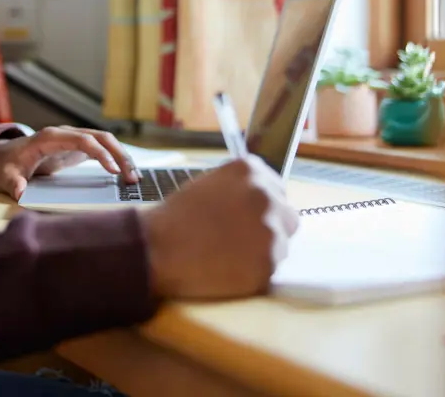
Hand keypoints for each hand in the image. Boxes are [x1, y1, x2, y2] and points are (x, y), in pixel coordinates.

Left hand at [0, 125, 139, 199]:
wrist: (4, 157)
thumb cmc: (7, 166)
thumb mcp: (6, 177)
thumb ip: (14, 183)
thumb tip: (20, 192)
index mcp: (50, 138)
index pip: (83, 140)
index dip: (100, 154)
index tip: (114, 171)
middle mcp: (65, 134)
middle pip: (100, 137)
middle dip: (119, 155)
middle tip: (132, 178)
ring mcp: (73, 139)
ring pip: (105, 141)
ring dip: (122, 156)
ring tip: (134, 178)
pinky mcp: (77, 148)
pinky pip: (102, 149)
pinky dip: (116, 159)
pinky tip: (126, 174)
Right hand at [141, 155, 299, 300]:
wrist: (157, 247)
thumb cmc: (176, 217)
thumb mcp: (210, 185)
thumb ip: (240, 188)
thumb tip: (259, 201)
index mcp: (251, 171)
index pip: (277, 189)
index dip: (261, 206)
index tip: (245, 217)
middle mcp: (267, 196)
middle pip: (286, 216)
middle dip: (269, 227)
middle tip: (240, 239)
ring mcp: (270, 230)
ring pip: (280, 245)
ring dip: (261, 251)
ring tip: (228, 255)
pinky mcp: (268, 264)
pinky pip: (269, 270)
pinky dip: (253, 273)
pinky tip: (227, 269)